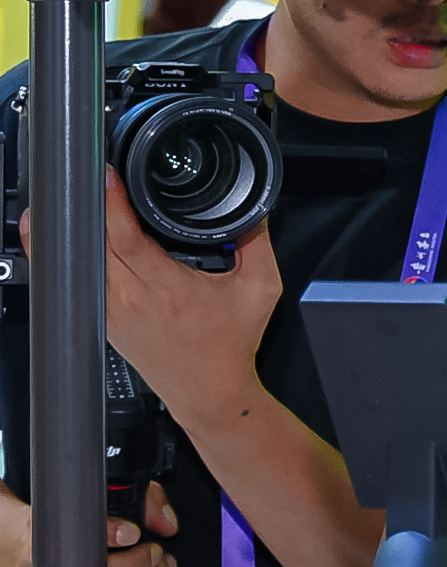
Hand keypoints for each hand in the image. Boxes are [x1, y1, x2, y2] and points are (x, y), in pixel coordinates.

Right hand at [0, 480, 176, 566]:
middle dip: (142, 563)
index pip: (84, 533)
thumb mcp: (98, 502)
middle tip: (159, 552)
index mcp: (53, 532)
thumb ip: (142, 503)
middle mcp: (55, 566)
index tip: (134, 533)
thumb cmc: (66, 527)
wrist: (24, 555)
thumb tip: (166, 523)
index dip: (112, 532)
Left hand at [82, 179, 281, 413]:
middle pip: (93, 242)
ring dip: (72, 229)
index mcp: (169, 288)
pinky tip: (64, 235)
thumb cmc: (231, 343)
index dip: (112, 204)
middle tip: (89, 176)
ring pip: (77, 260)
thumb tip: (253, 209)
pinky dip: (69, 255)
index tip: (108, 176)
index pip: (127, 238)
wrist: (209, 391)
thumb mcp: (262, 289)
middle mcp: (132, 300)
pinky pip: (77, 279)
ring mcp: (111, 311)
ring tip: (73, 197)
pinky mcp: (103, 320)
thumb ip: (257, 244)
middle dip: (87, 206)